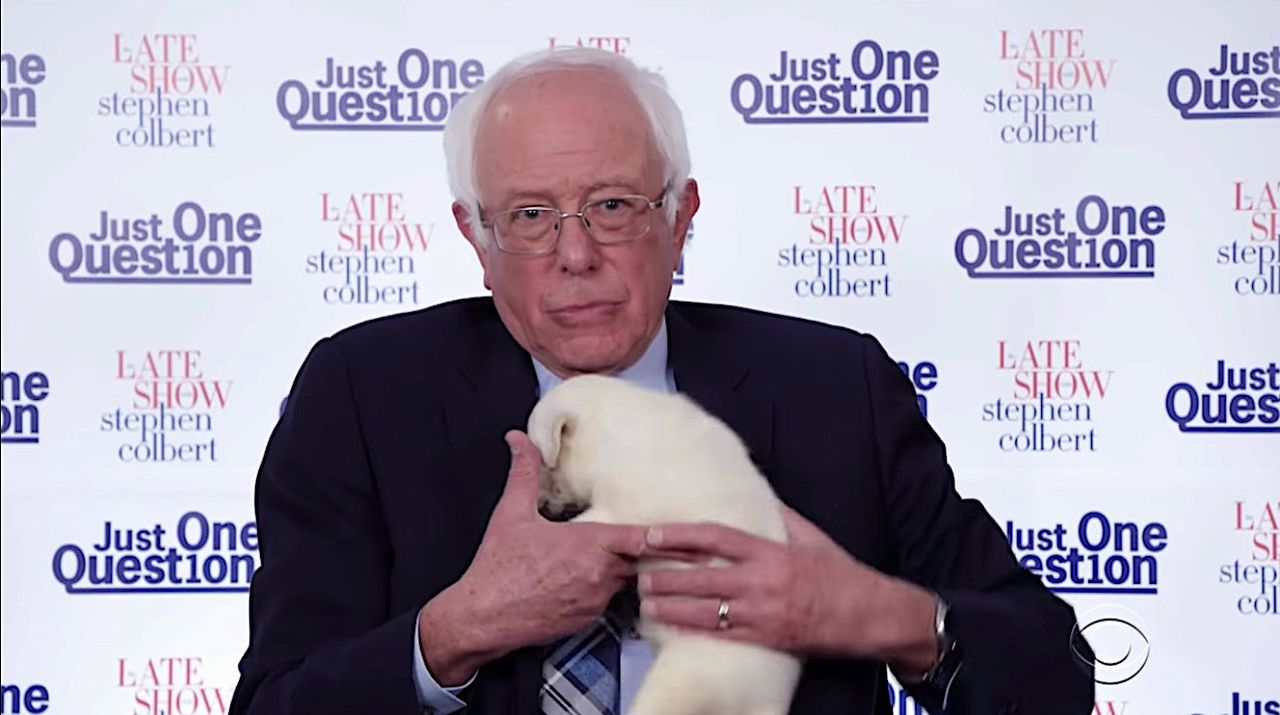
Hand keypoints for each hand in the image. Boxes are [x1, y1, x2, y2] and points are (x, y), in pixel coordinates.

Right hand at [419, 430, 648, 684]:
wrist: (482, 617)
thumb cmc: (498, 568)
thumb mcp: (511, 512)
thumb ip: (525, 472)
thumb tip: (520, 440)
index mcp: (588, 545)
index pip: (641, 538)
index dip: (666, 535)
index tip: (691, 532)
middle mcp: (599, 575)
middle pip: (636, 558)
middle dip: (637, 548)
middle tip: (652, 540)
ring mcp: (595, 601)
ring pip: (622, 580)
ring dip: (617, 568)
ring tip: (599, 556)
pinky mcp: (587, 621)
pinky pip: (606, 601)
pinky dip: (601, 589)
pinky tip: (580, 579)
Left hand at [637, 507, 937, 671]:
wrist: (873, 614)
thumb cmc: (840, 574)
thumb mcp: (809, 537)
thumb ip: (777, 519)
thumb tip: (755, 498)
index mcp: (770, 550)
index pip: (714, 538)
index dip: (678, 536)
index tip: (651, 534)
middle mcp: (762, 580)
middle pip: (701, 575)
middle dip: (664, 574)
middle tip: (636, 571)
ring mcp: (763, 612)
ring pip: (705, 609)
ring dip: (670, 605)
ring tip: (644, 600)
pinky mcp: (768, 637)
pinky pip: (722, 635)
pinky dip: (694, 630)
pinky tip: (672, 627)